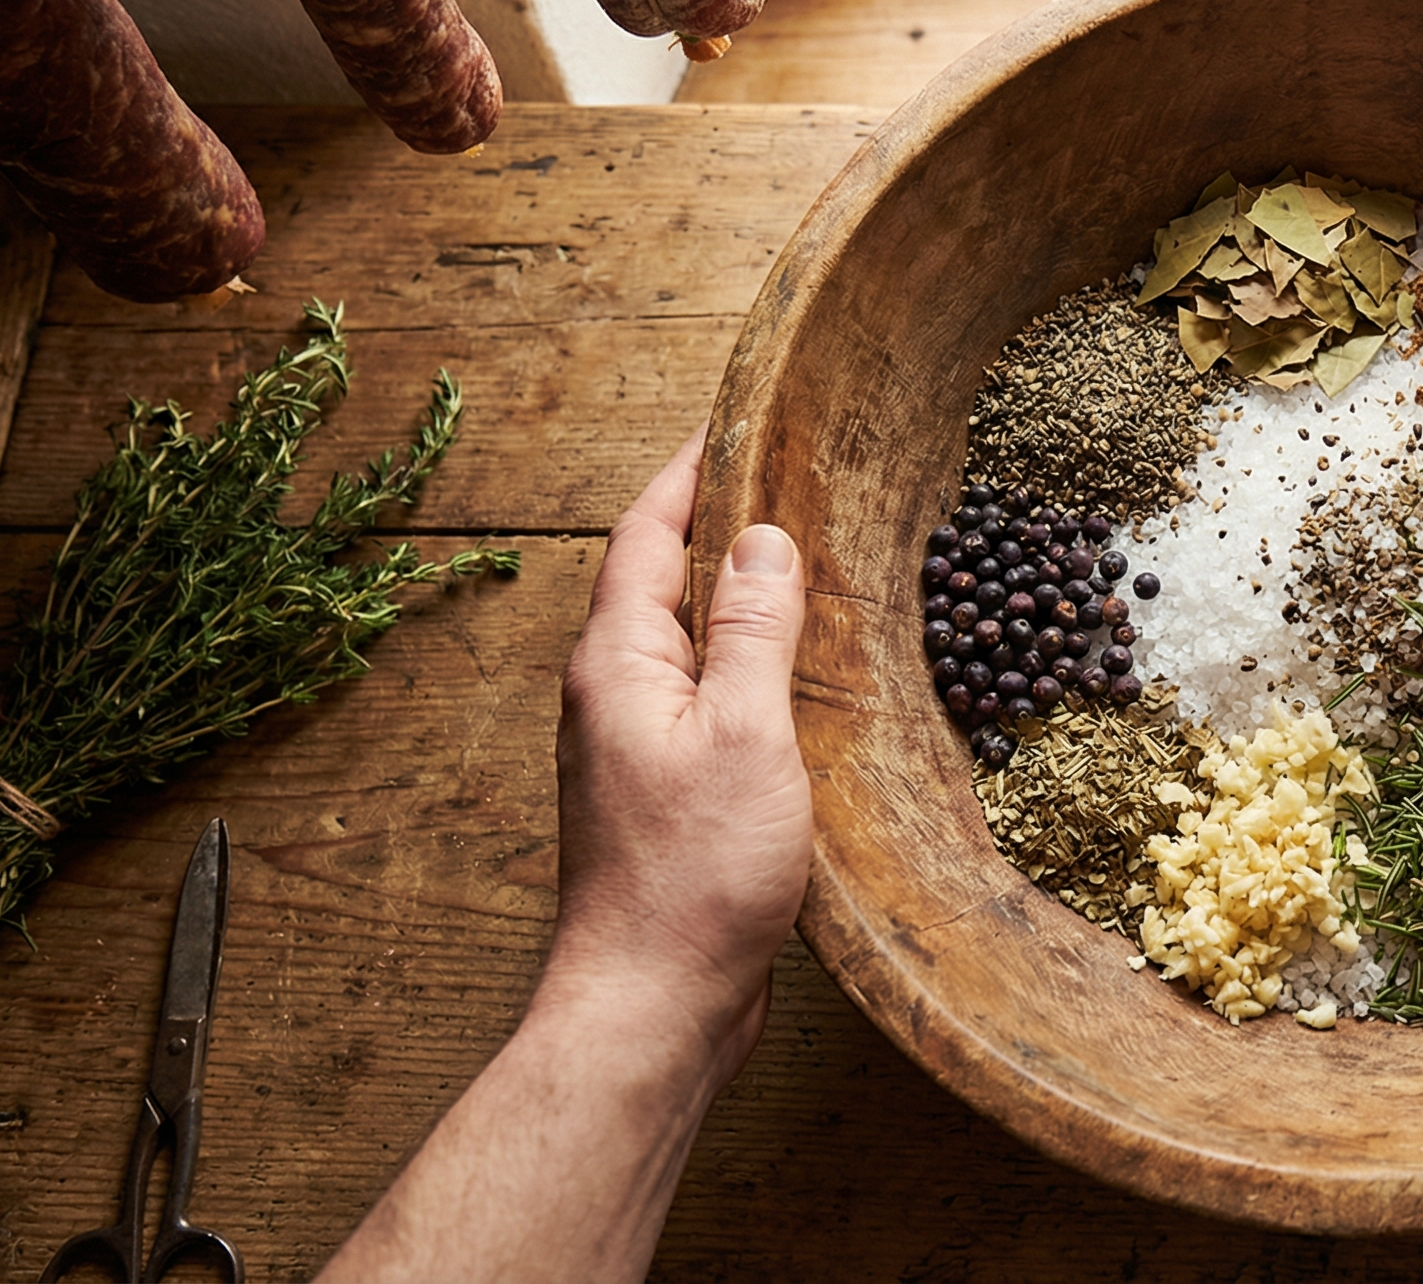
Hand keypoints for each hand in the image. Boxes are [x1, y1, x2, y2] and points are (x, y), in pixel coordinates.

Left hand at [545, 430, 811, 1078]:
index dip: (691, 470)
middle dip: (718, 523)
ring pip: (685, 641)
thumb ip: (753, 629)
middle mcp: (613, 693)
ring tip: (809, 561)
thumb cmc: (694, 874)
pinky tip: (800, 675)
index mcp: (618, 661)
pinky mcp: (665, 792)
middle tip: (792, 476)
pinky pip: (705, 696)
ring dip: (738, 597)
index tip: (738, 419)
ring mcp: (634, 745)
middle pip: (659, 578)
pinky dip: (748, 663)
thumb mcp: (744, 732)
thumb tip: (763, 536)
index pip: (646, 532)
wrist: (655, 1002)